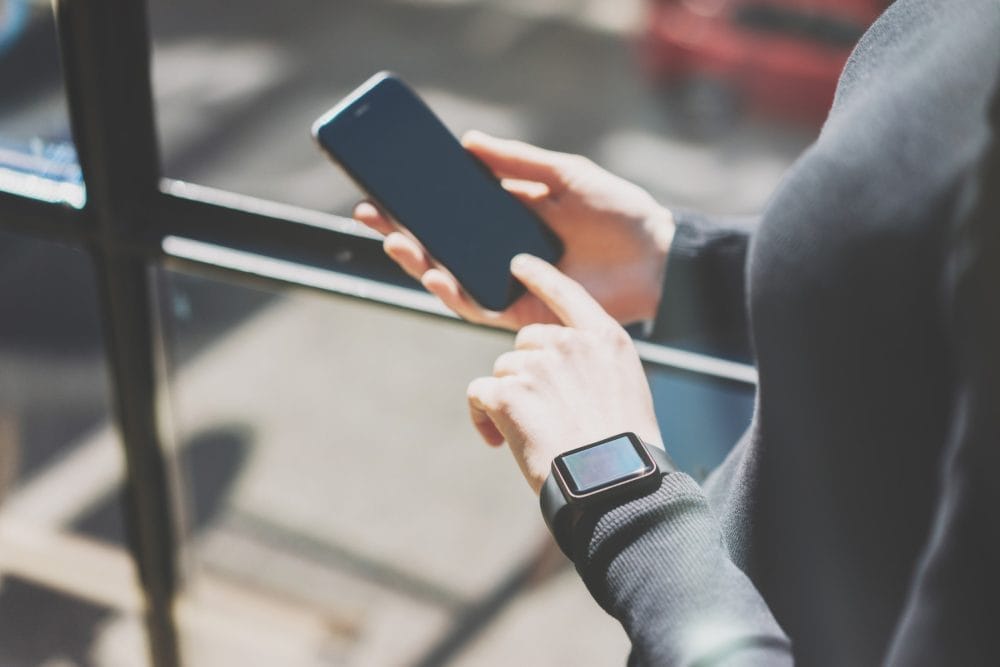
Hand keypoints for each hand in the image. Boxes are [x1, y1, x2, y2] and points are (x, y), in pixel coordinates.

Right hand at [353, 131, 674, 329]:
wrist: (656, 255)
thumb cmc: (617, 210)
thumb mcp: (564, 174)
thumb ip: (517, 162)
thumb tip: (467, 142)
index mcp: (509, 218)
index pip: (451, 213)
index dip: (416, 204)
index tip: (382, 189)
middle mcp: (502, 253)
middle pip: (440, 246)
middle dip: (401, 233)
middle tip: (369, 214)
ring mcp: (509, 284)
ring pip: (451, 279)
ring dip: (418, 264)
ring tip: (394, 241)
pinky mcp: (522, 312)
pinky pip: (479, 306)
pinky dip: (455, 292)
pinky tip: (435, 274)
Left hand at [467, 254, 663, 493]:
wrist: (610, 484)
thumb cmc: (622, 450)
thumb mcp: (625, 391)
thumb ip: (592, 365)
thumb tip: (558, 368)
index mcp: (605, 339)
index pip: (567, 293)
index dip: (541, 276)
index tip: (518, 264)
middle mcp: (569, 344)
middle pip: (525, 342)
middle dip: (527, 372)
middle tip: (543, 413)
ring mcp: (536, 366)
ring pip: (502, 370)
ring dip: (507, 398)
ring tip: (530, 435)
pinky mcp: (506, 393)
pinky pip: (479, 393)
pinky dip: (482, 417)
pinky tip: (500, 441)